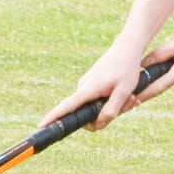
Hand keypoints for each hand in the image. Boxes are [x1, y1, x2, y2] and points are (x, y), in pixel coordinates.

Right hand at [43, 44, 161, 131]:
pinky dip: (113, 100)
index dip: (54, 117)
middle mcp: (83, 88)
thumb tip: (97, 125)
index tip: (41, 125)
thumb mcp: (123, 92)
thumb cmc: (127, 69)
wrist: (127, 48)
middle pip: (89, 115)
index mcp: (88, 89)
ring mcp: (87, 86)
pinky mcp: (92, 84)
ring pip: (97, 108)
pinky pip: (99, 100)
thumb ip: (111, 111)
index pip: (66, 106)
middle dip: (109, 115)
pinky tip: (129, 94)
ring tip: (132, 96)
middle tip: (130, 103)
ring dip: (114, 107)